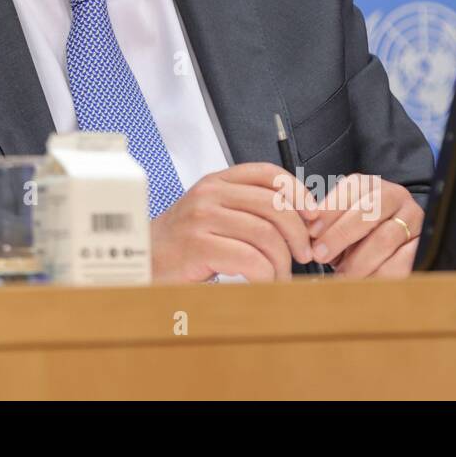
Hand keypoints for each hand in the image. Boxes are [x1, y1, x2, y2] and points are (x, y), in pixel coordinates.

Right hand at [151, 163, 318, 282]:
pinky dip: (266, 276)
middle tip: (303, 255)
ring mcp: (202, 218)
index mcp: (216, 182)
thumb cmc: (183, 243)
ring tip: (280, 277)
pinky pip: (250, 259)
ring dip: (283, 262)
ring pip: (265, 235)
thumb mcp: (213, 214)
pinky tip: (263, 283)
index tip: (313, 215)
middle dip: (298, 233)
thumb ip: (246, 209)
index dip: (297, 192)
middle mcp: (209, 194)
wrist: (143, 262)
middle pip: (274, 205)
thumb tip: (301, 218)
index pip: (267, 173)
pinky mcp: (198, 246)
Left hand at [304, 174, 422, 277]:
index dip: (329, 212)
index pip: (349, 192)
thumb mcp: (339, 221)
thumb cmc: (357, 233)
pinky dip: (380, 274)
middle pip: (367, 213)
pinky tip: (364, 283)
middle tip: (320, 256)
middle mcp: (393, 196)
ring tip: (340, 275)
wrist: (394, 244)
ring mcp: (413, 218)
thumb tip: (306, 232)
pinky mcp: (424, 243)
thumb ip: (324, 223)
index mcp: (368, 185)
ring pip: (384, 239)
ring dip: (358, 261)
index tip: (311, 232)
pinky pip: (403, 261)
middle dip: (340, 236)